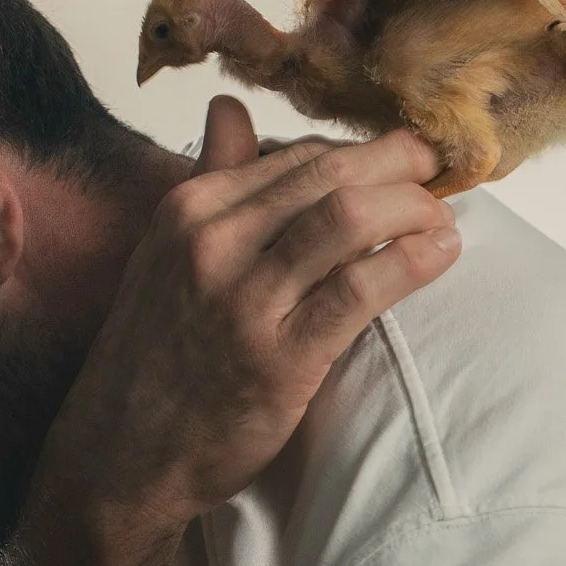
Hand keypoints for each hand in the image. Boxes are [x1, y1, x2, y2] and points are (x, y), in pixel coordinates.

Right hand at [28, 94, 459, 565]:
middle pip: (331, 173)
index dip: (365, 154)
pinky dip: (412, 260)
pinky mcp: (280, 356)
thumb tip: (229, 108)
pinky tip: (443, 253)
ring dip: (414, 207)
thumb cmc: (157, 357)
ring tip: (442, 218)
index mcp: (190, 208)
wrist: (123, 456)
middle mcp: (213, 241)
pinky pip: (361, 288)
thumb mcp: (167, 254)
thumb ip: (211, 181)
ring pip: (349, 217)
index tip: (404, 163)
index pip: (299, 156)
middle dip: (400, 166)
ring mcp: (245, 298)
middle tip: (440, 175)